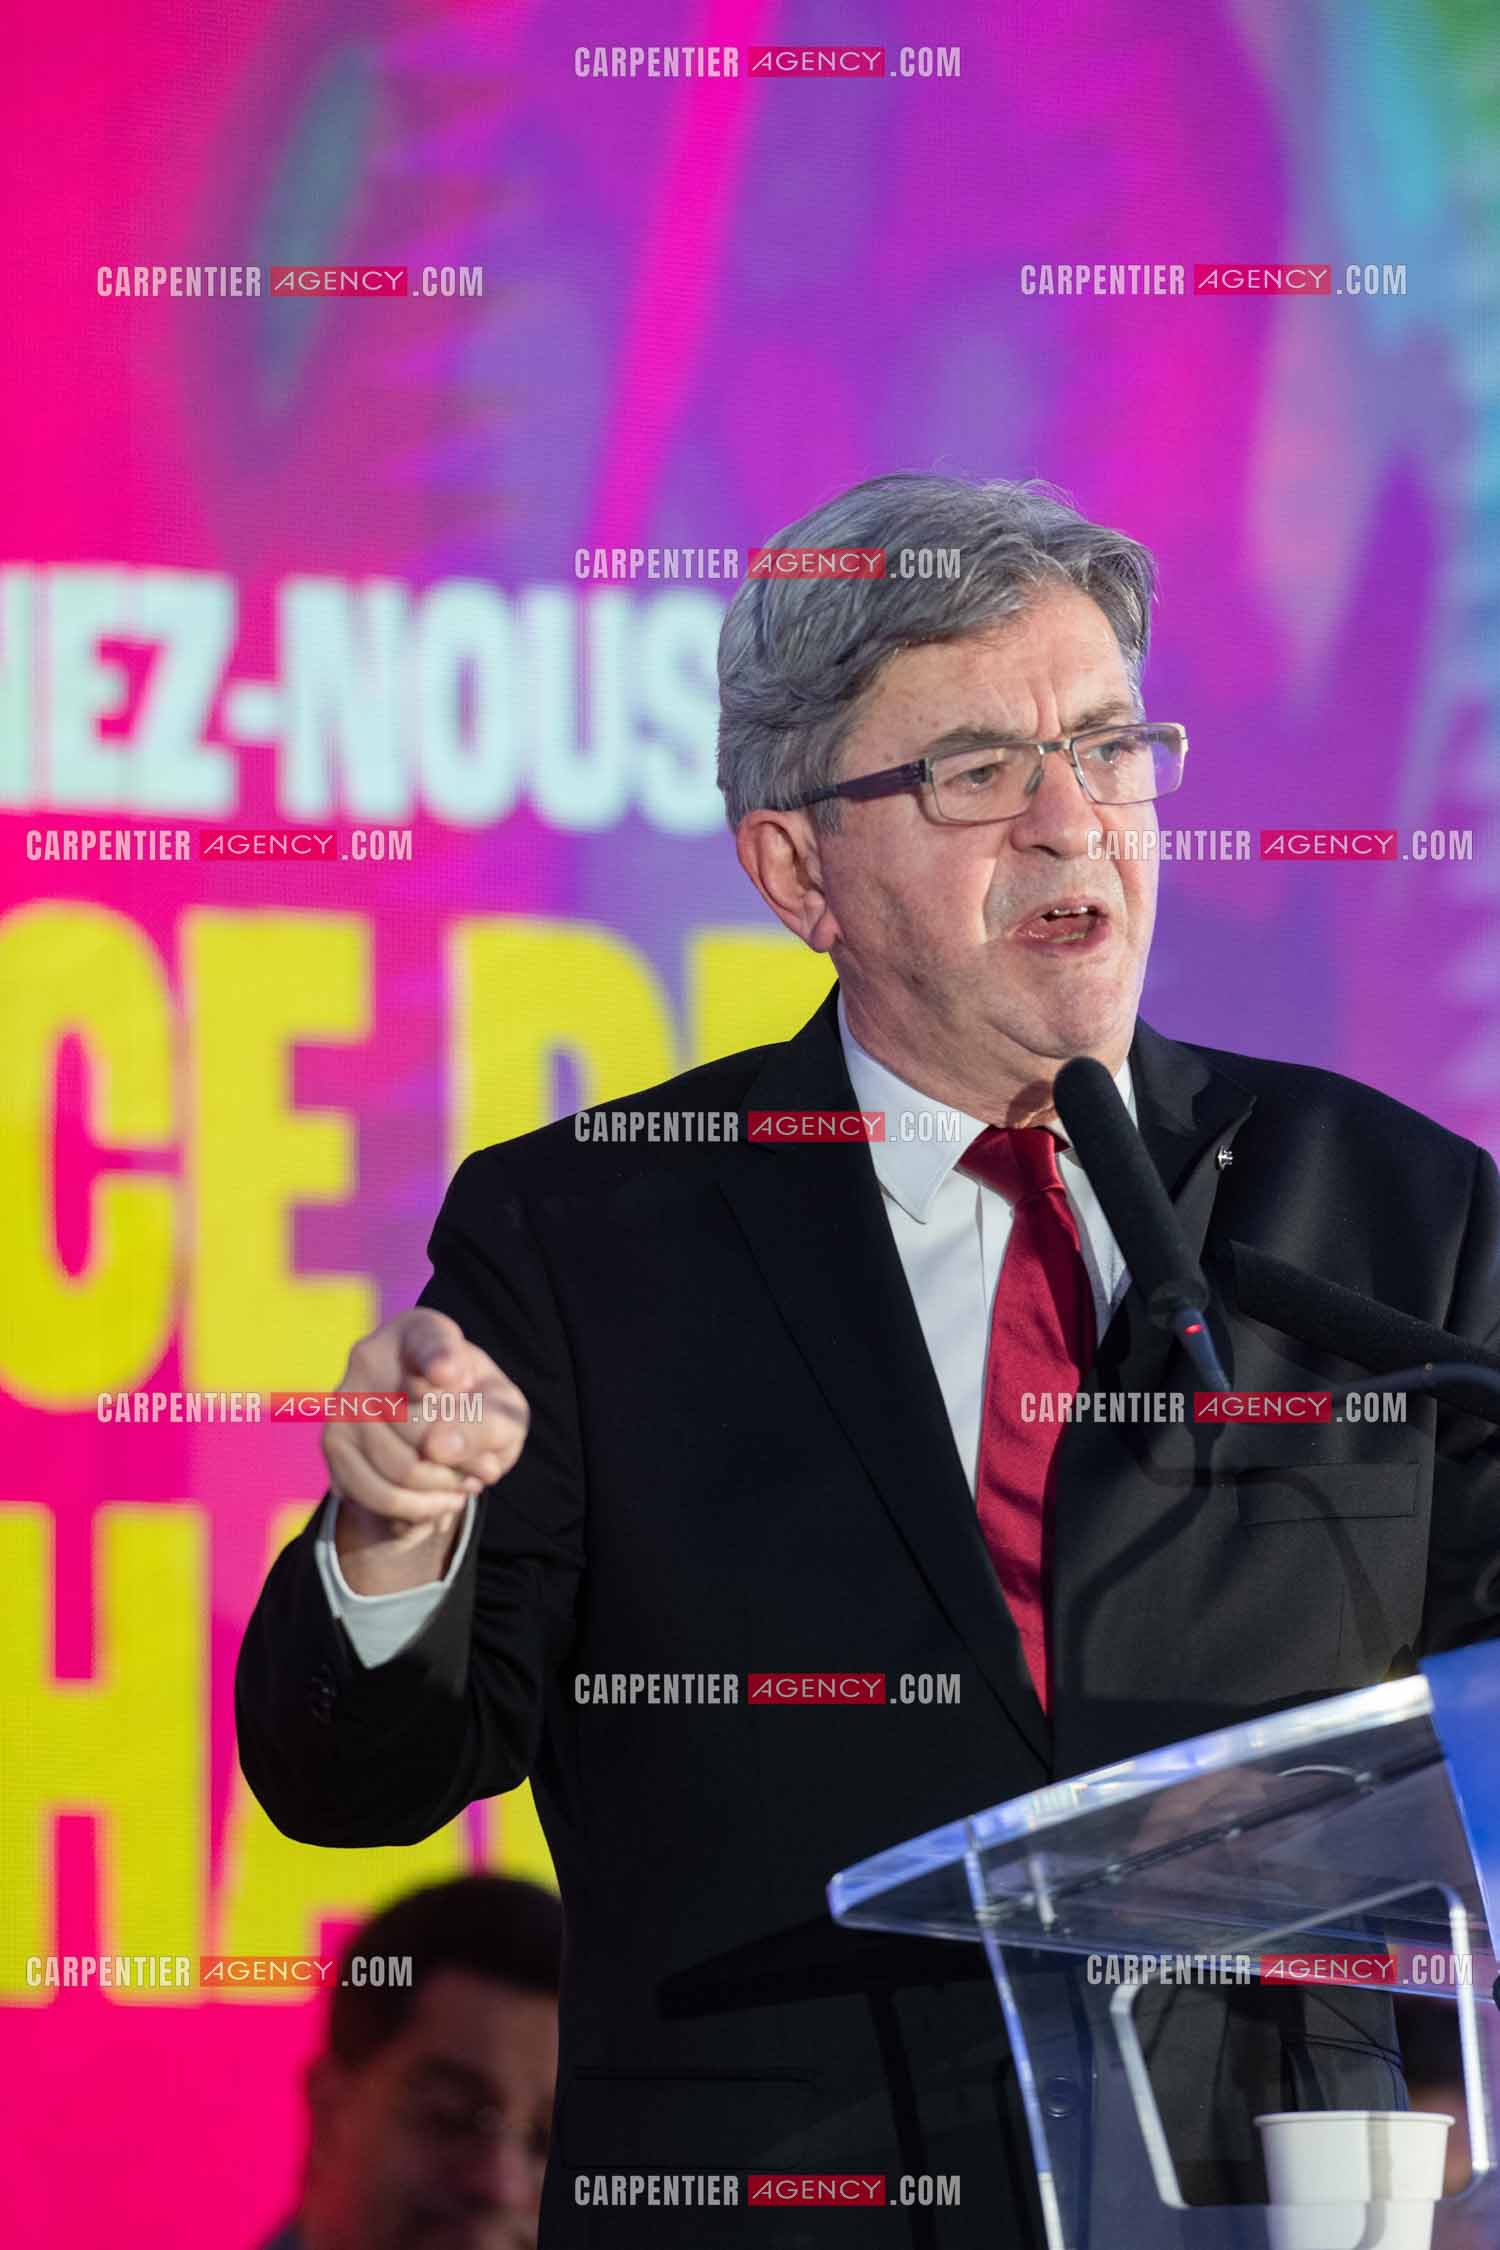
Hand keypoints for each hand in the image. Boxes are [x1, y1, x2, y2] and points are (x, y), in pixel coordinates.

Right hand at [325, 1309, 529, 1590]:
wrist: (435, 1433)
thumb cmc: (478, 1410)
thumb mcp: (504, 1413)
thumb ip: (486, 1423)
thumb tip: (438, 1449)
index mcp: (421, 1331)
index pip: (430, 1342)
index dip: (442, 1359)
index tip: (455, 1375)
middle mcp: (370, 1357)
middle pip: (422, 1428)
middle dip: (463, 1463)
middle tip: (486, 1470)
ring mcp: (344, 1401)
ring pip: (399, 1469)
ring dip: (442, 1492)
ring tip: (464, 1487)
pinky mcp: (332, 1446)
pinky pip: (376, 1496)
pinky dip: (416, 1510)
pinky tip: (438, 1499)